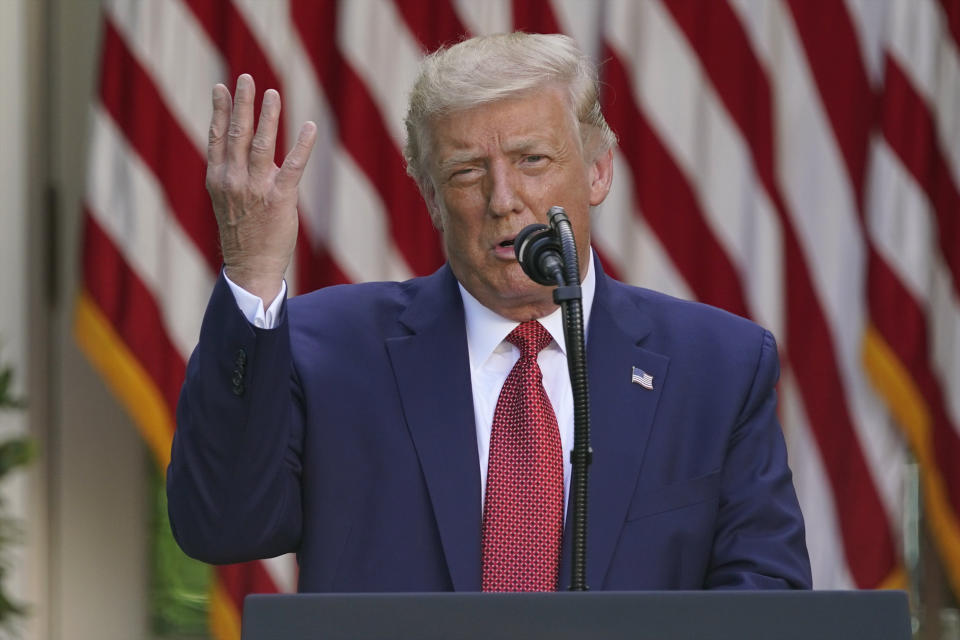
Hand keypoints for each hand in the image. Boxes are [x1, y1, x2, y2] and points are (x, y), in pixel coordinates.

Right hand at [206, 74, 316, 301]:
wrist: (251, 265)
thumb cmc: (242, 231)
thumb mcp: (227, 199)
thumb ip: (233, 172)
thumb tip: (248, 145)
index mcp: (218, 178)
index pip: (216, 137)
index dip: (218, 110)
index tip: (220, 86)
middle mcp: (233, 180)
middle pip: (236, 133)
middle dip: (241, 103)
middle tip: (246, 78)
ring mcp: (256, 188)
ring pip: (261, 144)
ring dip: (268, 116)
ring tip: (273, 93)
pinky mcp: (279, 198)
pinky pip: (292, 165)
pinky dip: (302, 144)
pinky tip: (310, 126)